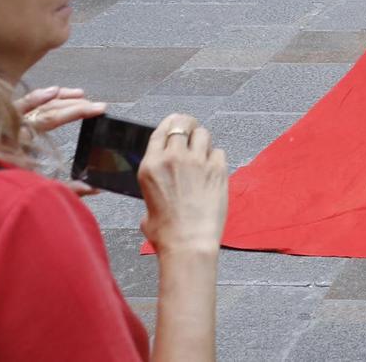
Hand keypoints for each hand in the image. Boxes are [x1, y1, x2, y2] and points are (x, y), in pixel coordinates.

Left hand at [20, 87, 107, 195]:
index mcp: (18, 140)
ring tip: (80, 94)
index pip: (52, 117)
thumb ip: (64, 189)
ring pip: (35, 102)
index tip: (99, 108)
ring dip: (59, 97)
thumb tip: (93, 189)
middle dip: (75, 104)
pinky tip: (52, 92)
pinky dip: (37, 97)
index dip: (78, 111)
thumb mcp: (31, 189)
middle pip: (47, 108)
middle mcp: (10, 127)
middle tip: (97, 105)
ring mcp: (4, 123)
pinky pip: (20, 104)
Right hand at [139, 113, 229, 257]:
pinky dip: (216, 158)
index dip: (170, 124)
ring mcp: (197, 161)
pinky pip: (219, 152)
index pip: (161, 130)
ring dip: (203, 140)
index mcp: (151, 165)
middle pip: (183, 124)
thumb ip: (154, 188)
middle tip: (192, 132)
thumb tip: (161, 189)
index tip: (176, 123)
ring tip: (203, 152)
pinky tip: (213, 170)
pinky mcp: (217, 168)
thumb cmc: (166, 232)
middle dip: (189, 125)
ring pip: (203, 133)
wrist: (188, 243)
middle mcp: (173, 158)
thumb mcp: (146, 206)